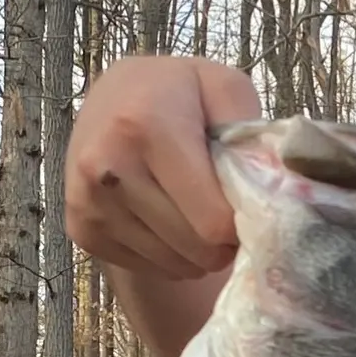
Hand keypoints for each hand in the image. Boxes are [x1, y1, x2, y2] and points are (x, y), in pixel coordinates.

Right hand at [66, 55, 261, 281]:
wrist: (113, 96)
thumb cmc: (182, 94)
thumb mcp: (223, 88)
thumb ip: (251, 135)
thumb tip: (274, 191)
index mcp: (147, 126)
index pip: (214, 221)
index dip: (242, 221)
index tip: (244, 202)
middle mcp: (107, 166)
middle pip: (197, 249)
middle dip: (223, 241)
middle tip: (224, 210)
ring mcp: (88, 201)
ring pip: (176, 265)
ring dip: (199, 250)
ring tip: (194, 210)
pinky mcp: (81, 228)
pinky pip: (151, 269)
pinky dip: (170, 254)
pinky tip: (166, 217)